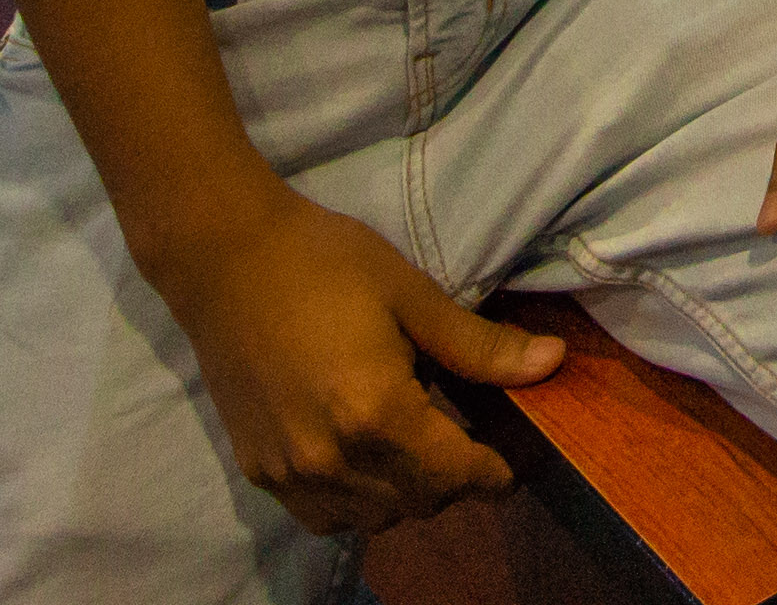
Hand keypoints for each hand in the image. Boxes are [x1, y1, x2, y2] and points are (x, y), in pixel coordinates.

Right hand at [150, 186, 561, 536]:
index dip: (493, 473)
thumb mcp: (410, 294)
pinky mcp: (258, 470)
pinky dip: (355, 503)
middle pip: (418, 503)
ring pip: (372, 519)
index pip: (455, 475)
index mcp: (376, 412)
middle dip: (453, 481)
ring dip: (405, 496)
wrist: (223, 256)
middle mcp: (331, 458)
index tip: (510, 461)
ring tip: (415, 446)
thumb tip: (553, 363)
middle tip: (466, 439)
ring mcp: (289, 472)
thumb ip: (478, 345)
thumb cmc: (324, 261)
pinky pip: (323, 516)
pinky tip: (364, 458)